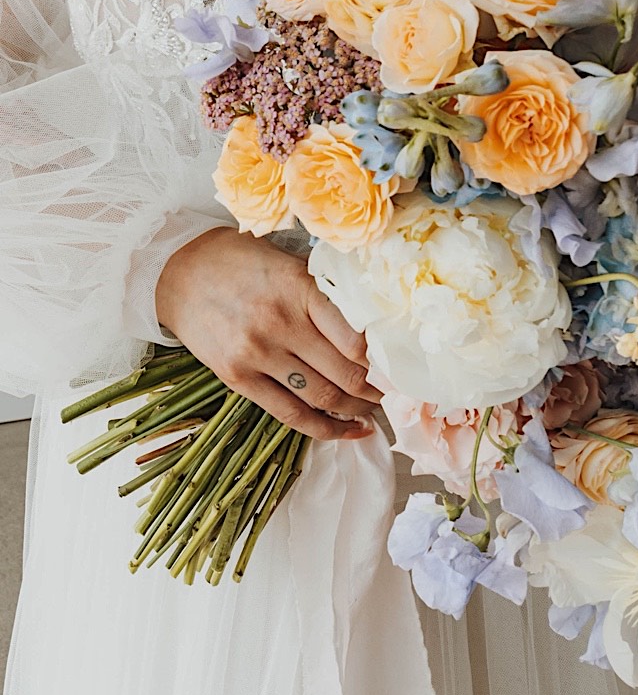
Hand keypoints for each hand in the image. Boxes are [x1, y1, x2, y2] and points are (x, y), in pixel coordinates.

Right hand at [155, 227, 383, 440]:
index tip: (401, 369)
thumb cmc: (245, 263)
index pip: (357, 339)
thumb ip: (330, 294)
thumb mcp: (294, 264)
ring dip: (357, 411)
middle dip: (378, 391)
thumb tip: (378, 328)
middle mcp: (281, 323)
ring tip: (373, 409)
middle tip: (395, 394)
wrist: (178, 271)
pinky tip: (348, 431)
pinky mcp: (237, 378)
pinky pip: (290, 414)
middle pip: (347, 374)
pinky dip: (325, 429)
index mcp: (302, 290)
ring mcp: (257, 354)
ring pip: (323, 397)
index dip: (386, 362)